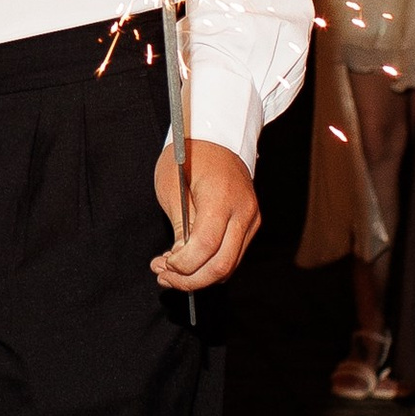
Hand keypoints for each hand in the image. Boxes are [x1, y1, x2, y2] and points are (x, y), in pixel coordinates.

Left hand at [151, 137, 258, 292]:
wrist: (218, 136)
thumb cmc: (190, 155)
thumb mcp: (172, 185)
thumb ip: (178, 226)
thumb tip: (179, 260)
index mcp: (222, 197)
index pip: (206, 246)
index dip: (183, 264)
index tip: (163, 264)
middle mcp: (244, 211)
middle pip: (222, 264)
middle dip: (190, 279)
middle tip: (163, 276)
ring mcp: (251, 219)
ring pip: (229, 265)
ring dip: (199, 276)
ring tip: (170, 272)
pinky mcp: (251, 224)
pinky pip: (233, 255)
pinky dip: (211, 265)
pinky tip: (188, 262)